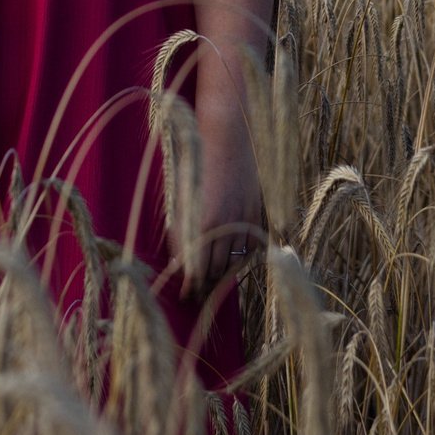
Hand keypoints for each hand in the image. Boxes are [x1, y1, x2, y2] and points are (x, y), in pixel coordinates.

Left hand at [190, 108, 267, 292]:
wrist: (226, 137)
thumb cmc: (195, 164)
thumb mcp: (182, 199)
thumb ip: (180, 232)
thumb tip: (178, 264)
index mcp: (200, 223)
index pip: (195, 271)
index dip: (189, 288)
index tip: (185, 296)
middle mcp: (223, 226)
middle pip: (214, 272)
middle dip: (204, 285)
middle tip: (196, 294)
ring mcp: (242, 220)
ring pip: (233, 263)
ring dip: (221, 276)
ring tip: (211, 282)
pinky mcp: (256, 213)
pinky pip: (250, 248)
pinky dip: (240, 259)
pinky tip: (231, 262)